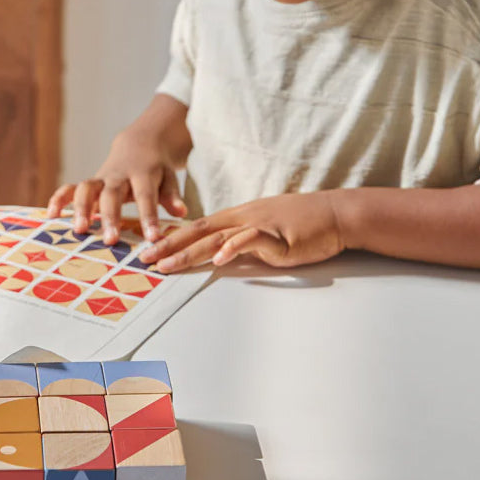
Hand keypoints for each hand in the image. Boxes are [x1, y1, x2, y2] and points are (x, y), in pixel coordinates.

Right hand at [46, 130, 187, 244]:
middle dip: (110, 216)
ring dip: (81, 208)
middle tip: (110, 241)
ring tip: (80, 230)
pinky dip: (59, 199)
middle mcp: (118, 175)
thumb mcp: (168, 178)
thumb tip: (182, 213)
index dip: (149, 216)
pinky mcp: (88, 183)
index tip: (152, 238)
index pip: (146, 195)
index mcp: (142, 173)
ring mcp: (100, 178)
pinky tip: (51, 216)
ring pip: (86, 188)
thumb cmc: (156, 169)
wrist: (139, 144)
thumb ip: (172, 195)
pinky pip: (69, 188)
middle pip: (112, 194)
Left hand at [139, 191, 345, 272]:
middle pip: (199, 231)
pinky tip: (218, 259)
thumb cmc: (302, 223)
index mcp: (238, 217)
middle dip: (169, 246)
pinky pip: (252, 240)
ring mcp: (259, 225)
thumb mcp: (265, 230)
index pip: (198, 227)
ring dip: (189, 252)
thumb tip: (220, 253)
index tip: (149, 248)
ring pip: (217, 238)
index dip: (172, 238)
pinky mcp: (277, 235)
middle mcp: (243, 218)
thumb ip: (242, 240)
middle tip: (145, 259)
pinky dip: (233, 248)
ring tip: (168, 264)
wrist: (334, 214)